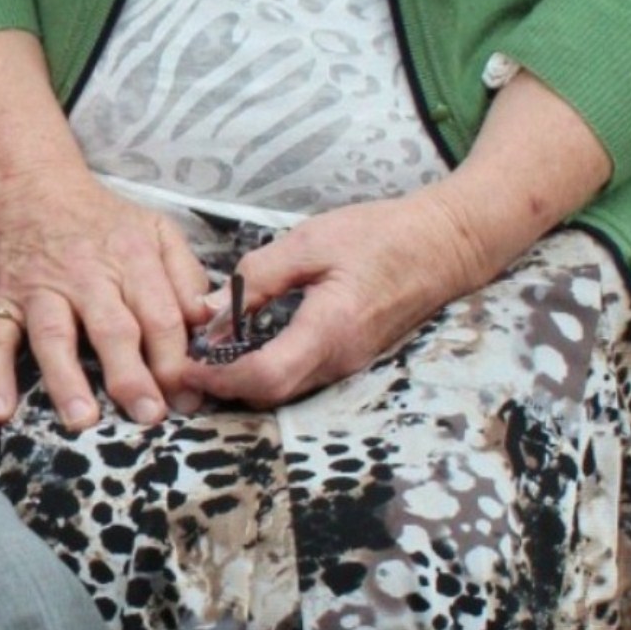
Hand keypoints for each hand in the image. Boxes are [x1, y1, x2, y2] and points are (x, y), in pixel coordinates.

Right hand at [0, 165, 215, 427]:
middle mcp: (87, 276)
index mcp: (132, 259)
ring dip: (66, 378)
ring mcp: (40, 290)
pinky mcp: (1, 299)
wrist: (32, 189)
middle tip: (148, 415)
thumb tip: (210, 323)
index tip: (188, 400)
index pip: (161, 315)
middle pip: (113, 329)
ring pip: (54, 335)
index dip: (176, 360)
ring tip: (82, 419)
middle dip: (132, 374)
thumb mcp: (157, 232)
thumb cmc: (104, 223)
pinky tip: (0, 411)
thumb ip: (186, 277)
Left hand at [171, 188, 477, 409]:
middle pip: (270, 394)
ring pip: (286, 391)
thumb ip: (257, 278)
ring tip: (208, 355)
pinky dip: (267, 372)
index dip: (220, 379)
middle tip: (185, 363)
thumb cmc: (381, 235)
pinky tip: (246, 347)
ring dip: (244, 382)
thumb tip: (210, 313)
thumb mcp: (310, 241)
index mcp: (329, 329)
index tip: (185, 366)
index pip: (265, 377)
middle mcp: (340, 359)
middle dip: (224, 387)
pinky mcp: (352, 359)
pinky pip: (302, 379)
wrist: (445, 245)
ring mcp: (349, 364)